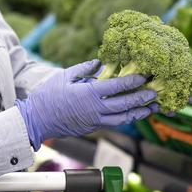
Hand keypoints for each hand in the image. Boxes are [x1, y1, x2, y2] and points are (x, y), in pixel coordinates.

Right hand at [15, 60, 157, 149]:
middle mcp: (95, 109)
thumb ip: (83, 69)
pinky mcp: (93, 128)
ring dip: (138, 113)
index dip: (132, 81)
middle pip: (124, 104)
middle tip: (154, 93)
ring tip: (151, 109)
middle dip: (141, 98)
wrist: (37, 120)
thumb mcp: (65, 76)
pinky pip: (113, 123)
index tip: (143, 77)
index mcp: (89, 94)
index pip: (116, 87)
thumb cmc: (48, 97)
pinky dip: (125, 119)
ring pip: (122, 118)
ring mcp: (95, 121)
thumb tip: (99, 63)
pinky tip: (133, 115)